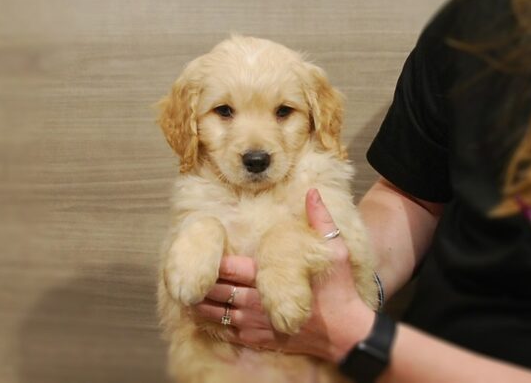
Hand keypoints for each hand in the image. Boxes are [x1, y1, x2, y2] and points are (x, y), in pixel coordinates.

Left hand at [193, 188, 374, 361]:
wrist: (347, 333)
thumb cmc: (339, 291)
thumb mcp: (337, 251)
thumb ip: (321, 220)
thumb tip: (312, 192)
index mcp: (270, 280)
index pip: (232, 269)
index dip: (215, 263)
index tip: (203, 255)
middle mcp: (258, 303)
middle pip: (219, 292)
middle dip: (200, 284)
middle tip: (182, 276)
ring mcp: (258, 324)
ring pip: (218, 314)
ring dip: (200, 305)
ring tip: (184, 296)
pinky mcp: (261, 339)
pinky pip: (229, 333)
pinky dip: (212, 325)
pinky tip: (201, 318)